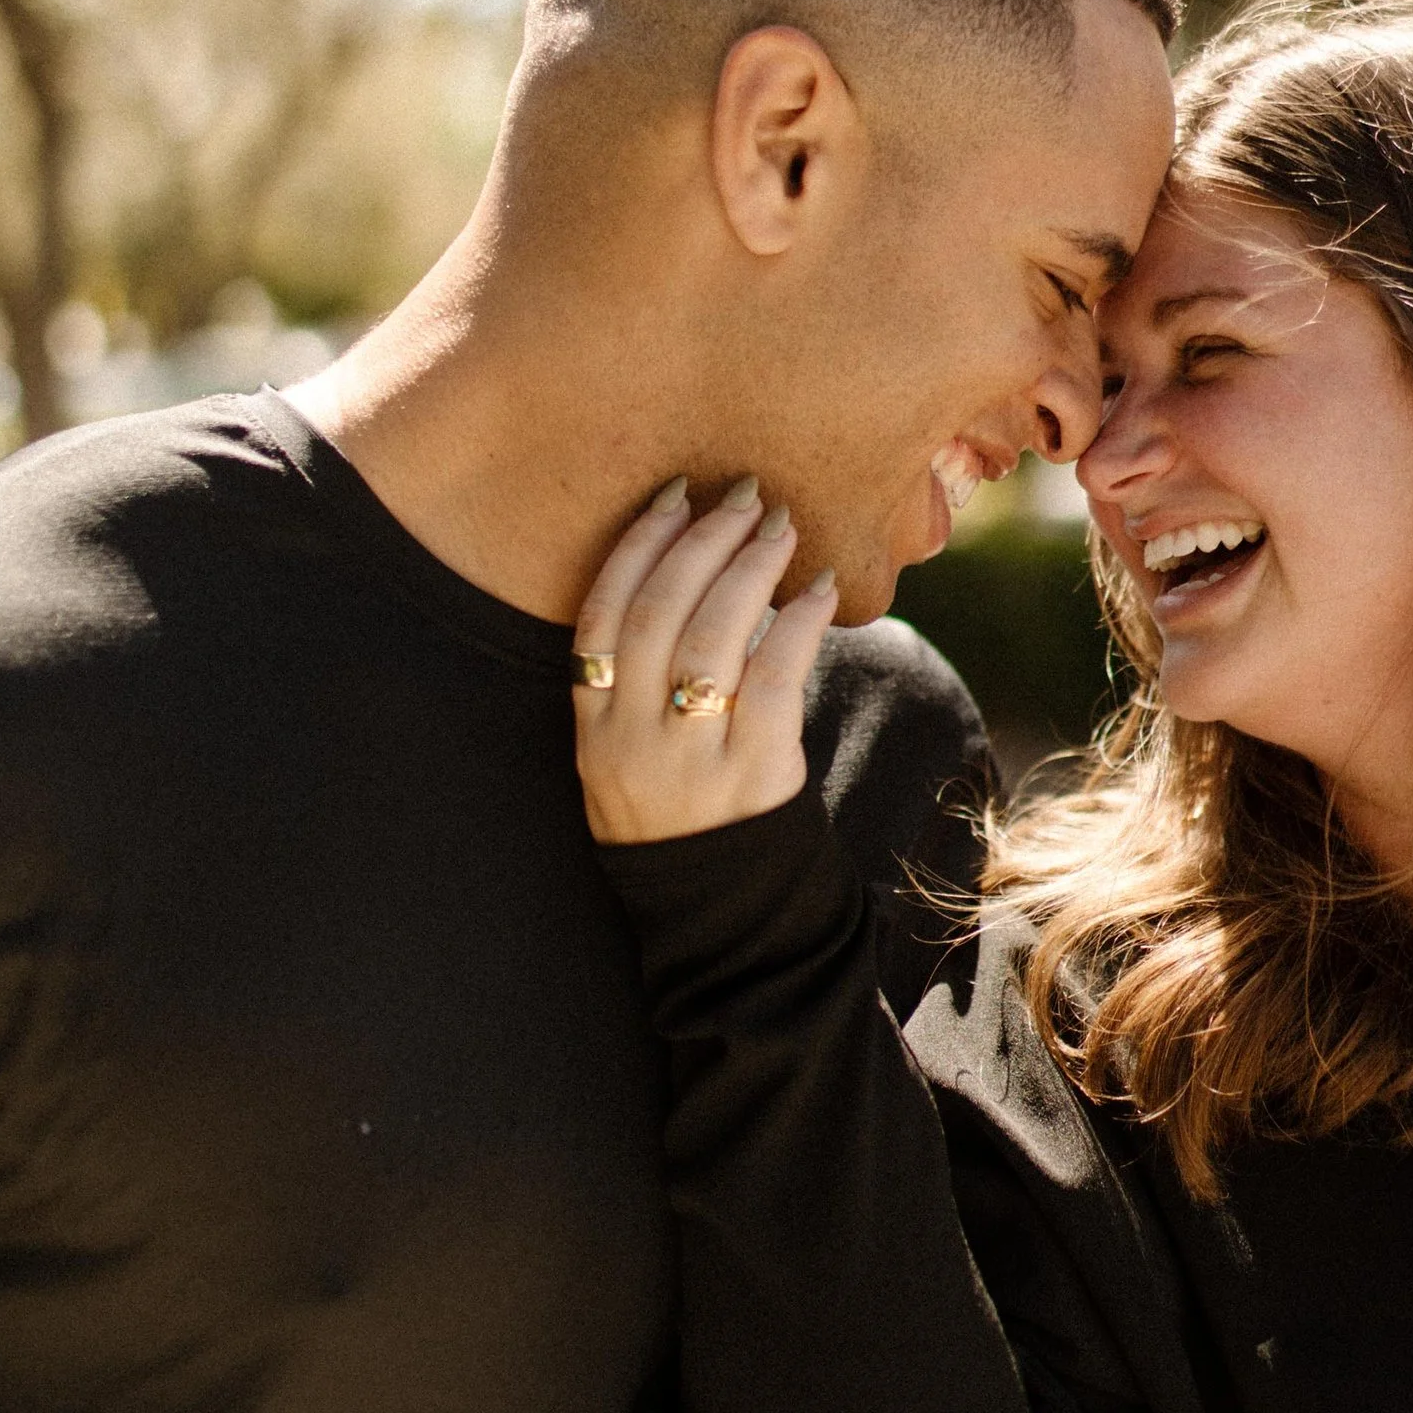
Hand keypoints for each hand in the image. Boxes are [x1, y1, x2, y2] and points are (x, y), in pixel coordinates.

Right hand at [572, 476, 838, 844]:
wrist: (722, 917)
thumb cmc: (679, 816)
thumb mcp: (624, 758)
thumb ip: (634, 681)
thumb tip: (689, 564)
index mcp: (593, 729)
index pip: (601, 616)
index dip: (636, 547)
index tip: (673, 494)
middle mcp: (631, 740)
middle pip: (657, 612)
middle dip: (702, 540)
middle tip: (743, 494)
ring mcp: (689, 758)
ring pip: (712, 637)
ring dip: (750, 567)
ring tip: (781, 525)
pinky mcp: (753, 773)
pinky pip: (774, 677)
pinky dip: (798, 624)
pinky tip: (820, 589)